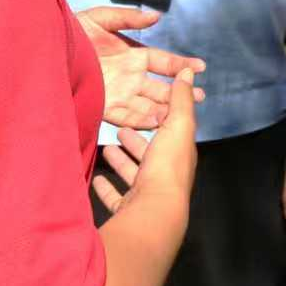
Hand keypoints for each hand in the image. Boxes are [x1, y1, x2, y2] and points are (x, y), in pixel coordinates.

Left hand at [75, 6, 205, 129]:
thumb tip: (155, 16)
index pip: (162, 62)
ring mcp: (118, 93)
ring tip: (182, 114)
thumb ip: (127, 18)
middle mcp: (128, 77)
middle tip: (200, 97)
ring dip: (165, 109)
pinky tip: (156, 122)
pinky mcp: (104, 106)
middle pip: (160, 88)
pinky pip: (127, 116)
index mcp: (130, 55)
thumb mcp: (99, 18)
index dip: (180, 64)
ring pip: (148, 105)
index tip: (200, 66)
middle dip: (180, 93)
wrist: (45, 51)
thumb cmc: (69, 33)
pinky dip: (142, 120)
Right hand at [93, 67, 198, 216]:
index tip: (144, 107)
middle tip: (120, 128)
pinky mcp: (129, 210)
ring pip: (133, 174)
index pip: (170, 133)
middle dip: (137, 141)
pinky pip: (116, 197)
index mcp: (178, 155)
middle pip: (150, 154)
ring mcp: (147, 195)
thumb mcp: (177, 124)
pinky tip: (95, 180)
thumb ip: (180, 99)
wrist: (154, 211)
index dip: (159, 119)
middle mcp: (165, 175)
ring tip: (106, 147)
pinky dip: (107, 188)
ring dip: (121, 161)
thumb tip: (189, 73)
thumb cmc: (167, 166)